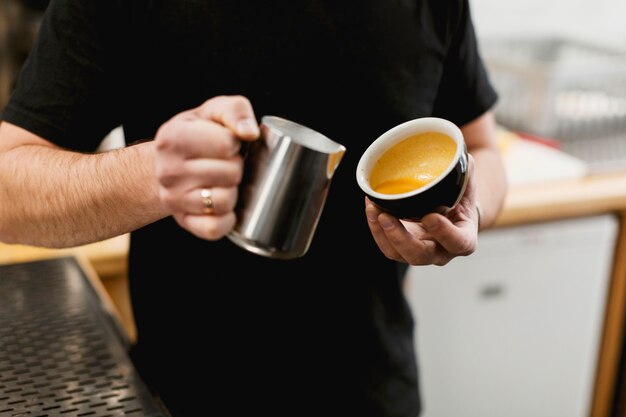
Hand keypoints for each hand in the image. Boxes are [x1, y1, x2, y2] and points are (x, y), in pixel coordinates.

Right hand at [154, 95, 259, 239]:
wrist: (169, 163)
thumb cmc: (197, 134)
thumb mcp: (213, 111)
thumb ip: (235, 111)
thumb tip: (250, 132)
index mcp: (174, 138)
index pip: (228, 143)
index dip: (235, 143)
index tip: (225, 143)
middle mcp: (168, 171)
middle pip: (231, 173)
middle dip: (235, 167)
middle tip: (224, 163)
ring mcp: (174, 199)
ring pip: (225, 201)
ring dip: (232, 191)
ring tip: (222, 181)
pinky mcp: (184, 222)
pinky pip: (215, 228)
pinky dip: (227, 219)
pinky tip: (223, 205)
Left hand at [365, 155, 479, 265]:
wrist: (451, 215)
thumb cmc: (460, 200)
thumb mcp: (467, 186)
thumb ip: (464, 171)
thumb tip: (458, 153)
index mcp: (464, 239)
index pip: (458, 242)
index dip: (444, 233)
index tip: (430, 217)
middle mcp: (441, 252)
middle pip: (420, 256)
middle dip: (401, 238)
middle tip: (387, 217)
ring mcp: (419, 252)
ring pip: (398, 254)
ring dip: (382, 233)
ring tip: (373, 209)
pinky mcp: (402, 248)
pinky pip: (386, 246)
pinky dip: (376, 228)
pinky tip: (371, 208)